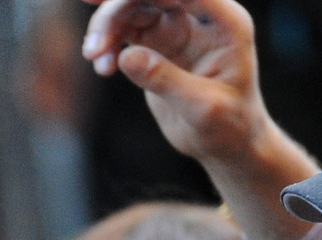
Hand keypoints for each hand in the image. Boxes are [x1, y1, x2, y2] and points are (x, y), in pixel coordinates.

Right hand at [82, 0, 269, 168]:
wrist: (227, 144)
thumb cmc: (228, 126)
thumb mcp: (202, 109)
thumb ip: (167, 80)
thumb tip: (126, 56)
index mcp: (224, 22)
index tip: (114, 7)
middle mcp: (201, 17)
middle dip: (116, 10)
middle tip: (93, 47)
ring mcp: (178, 28)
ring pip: (134, 8)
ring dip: (107, 28)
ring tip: (94, 59)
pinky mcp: (159, 45)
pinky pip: (126, 30)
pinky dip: (109, 44)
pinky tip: (102, 67)